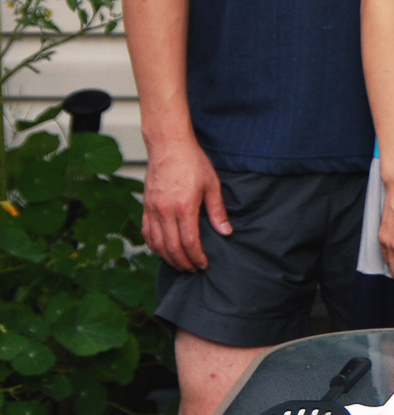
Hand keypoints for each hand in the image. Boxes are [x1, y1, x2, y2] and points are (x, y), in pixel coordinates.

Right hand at [141, 134, 230, 270]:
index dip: (196, 257)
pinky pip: (146, 232)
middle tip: (193, 269)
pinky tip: (162, 250)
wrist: (169, 145)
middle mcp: (165, 211)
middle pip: (172, 247)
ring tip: (180, 263)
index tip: (204, 264)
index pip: (189, 242)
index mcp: (184, 207)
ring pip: (156, 243)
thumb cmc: (192, 162)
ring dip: (168, 257)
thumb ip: (217, 211)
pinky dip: (153, 245)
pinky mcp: (145, 205)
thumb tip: (226, 231)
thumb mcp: (212, 185)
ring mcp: (152, 209)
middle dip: (183, 262)